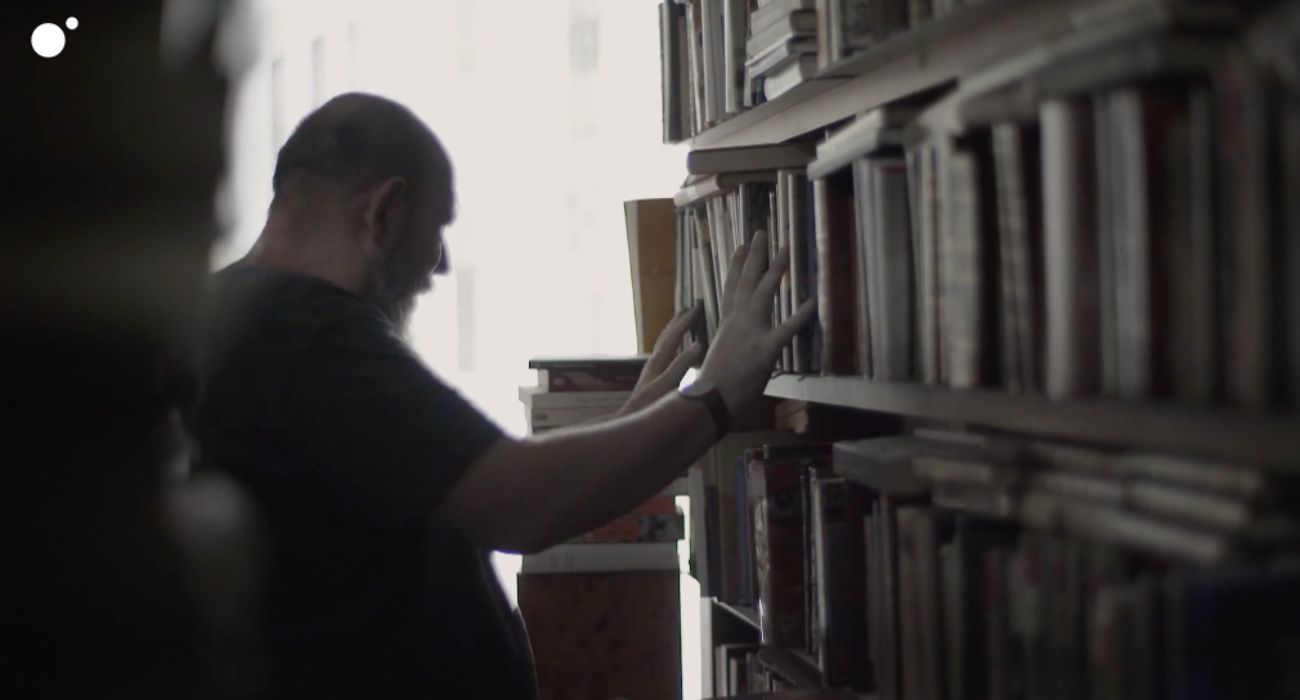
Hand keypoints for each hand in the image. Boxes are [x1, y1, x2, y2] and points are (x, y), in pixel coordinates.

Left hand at [620, 305, 704, 415]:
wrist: (629, 422)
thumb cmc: (649, 406)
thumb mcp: (668, 385)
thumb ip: (681, 365)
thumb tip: (698, 345)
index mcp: (658, 361)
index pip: (674, 335)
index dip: (686, 321)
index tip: (697, 307)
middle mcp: (654, 362)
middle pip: (666, 335)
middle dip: (678, 321)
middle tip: (689, 308)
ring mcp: (652, 370)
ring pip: (664, 344)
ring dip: (674, 332)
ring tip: (682, 324)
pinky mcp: (653, 380)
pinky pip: (666, 354)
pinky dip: (673, 346)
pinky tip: (677, 353)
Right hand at [696, 230, 814, 415]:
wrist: (711, 399)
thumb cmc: (711, 386)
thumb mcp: (720, 357)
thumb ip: (731, 346)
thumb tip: (734, 347)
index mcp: (726, 324)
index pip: (732, 288)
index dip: (738, 266)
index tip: (741, 246)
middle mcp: (737, 321)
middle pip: (747, 281)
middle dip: (755, 255)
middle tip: (762, 232)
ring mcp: (751, 332)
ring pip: (764, 292)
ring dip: (775, 269)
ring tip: (785, 249)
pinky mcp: (765, 348)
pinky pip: (787, 329)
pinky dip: (800, 315)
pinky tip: (812, 301)